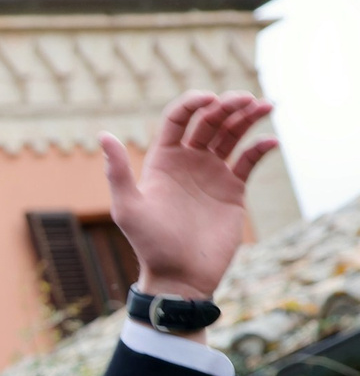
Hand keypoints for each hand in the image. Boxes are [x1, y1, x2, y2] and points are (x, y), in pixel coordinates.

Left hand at [98, 92, 277, 309]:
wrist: (180, 277)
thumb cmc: (150, 245)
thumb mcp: (128, 209)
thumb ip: (117, 172)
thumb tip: (103, 135)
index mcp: (164, 160)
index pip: (179, 119)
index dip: (194, 103)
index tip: (210, 99)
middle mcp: (188, 161)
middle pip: (210, 121)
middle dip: (228, 105)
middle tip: (246, 99)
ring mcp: (212, 173)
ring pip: (232, 134)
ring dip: (248, 117)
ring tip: (265, 105)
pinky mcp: (232, 189)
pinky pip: (249, 160)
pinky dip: (261, 147)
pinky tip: (271, 141)